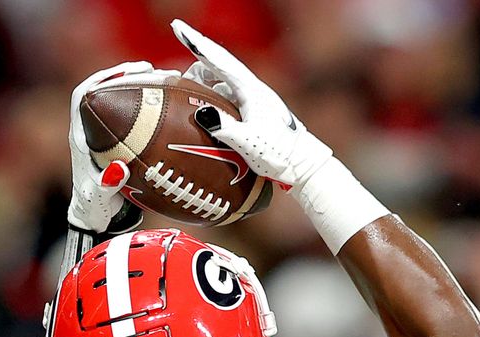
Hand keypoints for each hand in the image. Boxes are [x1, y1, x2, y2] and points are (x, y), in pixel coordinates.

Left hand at [68, 61, 176, 231]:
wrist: (94, 218)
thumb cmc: (93, 207)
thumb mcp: (99, 198)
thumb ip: (106, 185)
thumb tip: (119, 169)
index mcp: (80, 136)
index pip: (83, 95)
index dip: (101, 79)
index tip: (125, 72)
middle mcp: (91, 130)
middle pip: (105, 90)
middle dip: (127, 75)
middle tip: (153, 70)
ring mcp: (105, 135)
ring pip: (120, 102)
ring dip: (140, 88)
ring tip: (165, 81)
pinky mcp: (119, 143)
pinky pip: (134, 118)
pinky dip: (150, 108)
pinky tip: (170, 107)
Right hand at [171, 19, 332, 188]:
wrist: (302, 165)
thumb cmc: (279, 154)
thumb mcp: (249, 142)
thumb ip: (224, 128)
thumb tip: (201, 112)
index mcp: (250, 90)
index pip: (218, 60)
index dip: (196, 43)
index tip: (177, 27)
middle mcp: (251, 89)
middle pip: (218, 63)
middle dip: (197, 53)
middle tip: (177, 50)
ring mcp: (252, 99)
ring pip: (220, 80)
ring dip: (202, 79)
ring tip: (186, 89)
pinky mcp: (252, 111)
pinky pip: (224, 94)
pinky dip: (210, 94)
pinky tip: (202, 107)